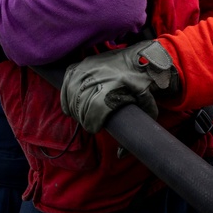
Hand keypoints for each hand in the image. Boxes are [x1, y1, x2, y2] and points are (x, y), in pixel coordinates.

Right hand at [60, 40, 179, 132]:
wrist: (141, 57)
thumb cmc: (146, 85)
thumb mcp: (148, 108)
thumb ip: (136, 132)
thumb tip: (120, 155)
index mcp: (114, 88)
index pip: (93, 112)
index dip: (92, 124)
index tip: (95, 129)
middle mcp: (98, 77)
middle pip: (81, 105)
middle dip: (83, 119)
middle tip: (90, 124)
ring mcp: (88, 68)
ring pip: (71, 94)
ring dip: (73, 109)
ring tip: (81, 116)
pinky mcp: (82, 63)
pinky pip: (66, 82)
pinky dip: (65, 96)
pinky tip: (68, 107)